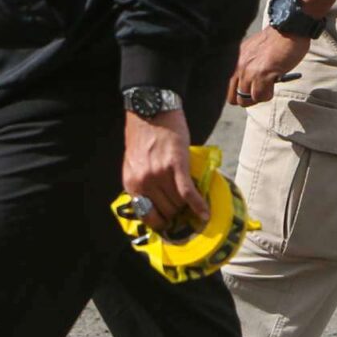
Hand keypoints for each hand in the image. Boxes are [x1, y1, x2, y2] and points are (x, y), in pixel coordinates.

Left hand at [121, 108, 204, 232]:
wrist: (151, 111)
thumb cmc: (143, 136)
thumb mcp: (134, 164)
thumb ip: (141, 183)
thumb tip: (156, 203)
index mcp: (131, 183)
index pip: (147, 216)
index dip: (161, 223)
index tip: (171, 225)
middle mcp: (144, 182)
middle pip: (166, 211)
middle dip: (177, 214)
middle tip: (186, 212)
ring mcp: (160, 174)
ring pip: (178, 204)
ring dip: (188, 207)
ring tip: (195, 205)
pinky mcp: (176, 165)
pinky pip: (188, 193)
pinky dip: (198, 205)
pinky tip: (205, 213)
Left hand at [228, 26, 310, 106]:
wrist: (289, 28)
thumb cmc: (275, 40)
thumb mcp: (253, 52)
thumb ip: (247, 66)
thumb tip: (247, 86)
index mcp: (234, 60)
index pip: (225, 88)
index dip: (239, 92)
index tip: (251, 88)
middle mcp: (237, 66)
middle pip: (233, 98)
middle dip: (247, 98)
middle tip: (261, 90)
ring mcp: (248, 71)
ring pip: (245, 100)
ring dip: (259, 96)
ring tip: (269, 85)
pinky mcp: (262, 74)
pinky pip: (260, 96)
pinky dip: (268, 94)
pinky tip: (274, 82)